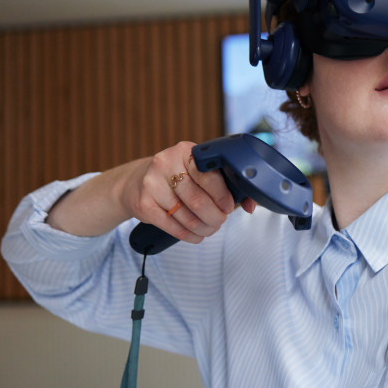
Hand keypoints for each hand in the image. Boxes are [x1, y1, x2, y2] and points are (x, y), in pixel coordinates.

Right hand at [123, 141, 255, 243]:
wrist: (136, 182)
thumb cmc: (178, 177)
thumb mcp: (198, 172)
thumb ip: (226, 184)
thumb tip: (250, 205)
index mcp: (186, 151)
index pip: (209, 175)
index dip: (223, 196)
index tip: (229, 207)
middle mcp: (166, 163)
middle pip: (198, 200)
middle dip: (215, 217)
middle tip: (220, 221)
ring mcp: (151, 183)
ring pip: (186, 216)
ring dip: (204, 228)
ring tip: (210, 228)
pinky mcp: (143, 203)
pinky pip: (171, 226)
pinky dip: (189, 235)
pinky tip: (196, 235)